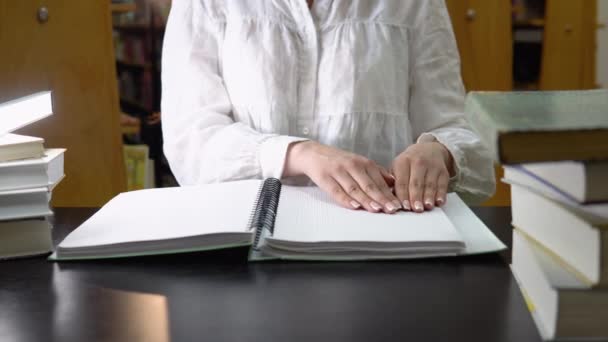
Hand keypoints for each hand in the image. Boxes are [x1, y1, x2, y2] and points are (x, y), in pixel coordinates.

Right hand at [284, 141, 401, 212]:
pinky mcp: (325, 178)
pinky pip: (336, 191)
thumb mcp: (359, 162)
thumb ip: (376, 172)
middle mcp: (352, 166)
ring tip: (377, 210)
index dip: (389, 194)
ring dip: (366, 200)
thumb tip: (394, 182)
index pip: (379, 181)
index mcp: (363, 163)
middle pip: (369, 185)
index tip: (398, 204)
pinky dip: (346, 199)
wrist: (313, 153)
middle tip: (392, 209)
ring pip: (355, 189)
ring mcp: (338, 171)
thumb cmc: (338, 161)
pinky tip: (354, 206)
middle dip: (381, 198)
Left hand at [391, 141, 453, 212]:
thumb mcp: (397, 167)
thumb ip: (392, 182)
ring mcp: (432, 166)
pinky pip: (443, 184)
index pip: (402, 181)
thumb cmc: (409, 163)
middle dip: (416, 197)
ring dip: (429, 197)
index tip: (403, 206)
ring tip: (427, 206)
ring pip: (430, 184)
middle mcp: (418, 162)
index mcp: (403, 162)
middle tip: (415, 209)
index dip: (403, 195)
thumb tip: (390, 199)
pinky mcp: (443, 171)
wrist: (429, 150)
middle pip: (416, 183)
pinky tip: (438, 202)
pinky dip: (441, 194)